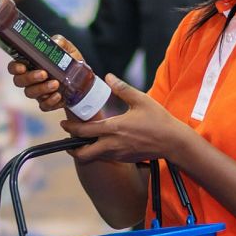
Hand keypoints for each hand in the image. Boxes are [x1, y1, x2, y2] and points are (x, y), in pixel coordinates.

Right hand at [7, 35, 81, 111]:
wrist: (83, 79)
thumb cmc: (69, 61)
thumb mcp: (67, 48)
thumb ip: (60, 42)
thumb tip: (55, 43)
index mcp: (30, 63)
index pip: (14, 66)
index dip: (14, 68)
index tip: (22, 67)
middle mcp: (30, 78)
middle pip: (19, 81)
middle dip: (29, 78)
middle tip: (44, 74)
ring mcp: (37, 91)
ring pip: (30, 93)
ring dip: (42, 89)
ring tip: (56, 83)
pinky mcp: (46, 102)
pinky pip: (43, 105)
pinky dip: (50, 101)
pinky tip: (59, 95)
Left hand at [61, 75, 194, 163]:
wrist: (173, 142)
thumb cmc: (158, 119)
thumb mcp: (140, 99)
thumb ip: (122, 88)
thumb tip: (108, 77)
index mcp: (114, 128)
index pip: (84, 131)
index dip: (70, 128)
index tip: (63, 123)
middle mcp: (113, 144)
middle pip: (83, 153)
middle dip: (71, 148)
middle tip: (68, 139)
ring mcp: (118, 154)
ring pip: (93, 158)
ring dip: (85, 151)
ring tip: (82, 141)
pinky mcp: (124, 159)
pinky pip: (105, 158)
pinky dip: (98, 153)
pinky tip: (101, 143)